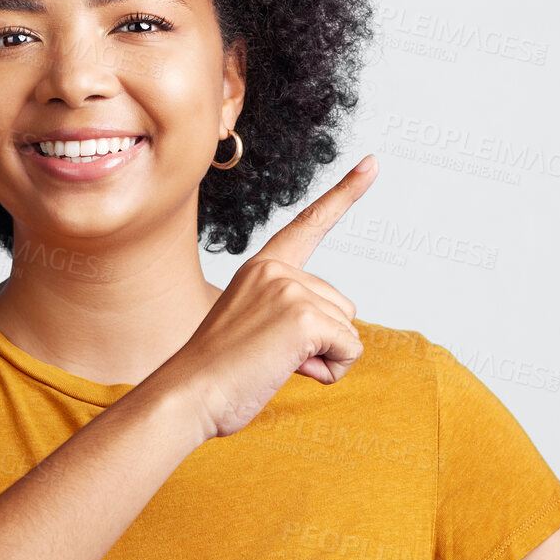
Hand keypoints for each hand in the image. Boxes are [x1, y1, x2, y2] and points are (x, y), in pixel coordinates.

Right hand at [162, 155, 378, 439]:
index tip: (372, 163)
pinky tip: (288, 371)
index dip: (345, 195)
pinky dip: (330, 371)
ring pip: (348, 331)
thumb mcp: (253, 332)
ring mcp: (289, 289)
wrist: (187, 395)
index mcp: (261, 268)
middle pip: (342, 307)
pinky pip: (349, 349)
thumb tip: (340, 339)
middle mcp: (276, 270)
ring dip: (323, 359)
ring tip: (272, 365)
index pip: (309, 225)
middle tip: (269, 357)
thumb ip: (288, 319)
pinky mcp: (303, 315)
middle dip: (321, 342)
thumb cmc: (217, 377)